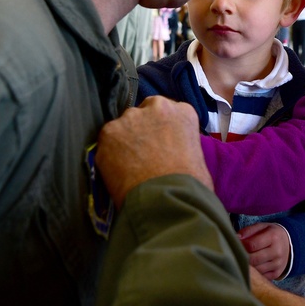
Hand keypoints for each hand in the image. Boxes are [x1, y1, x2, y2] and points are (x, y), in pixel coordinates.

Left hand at [96, 96, 212, 208]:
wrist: (167, 198)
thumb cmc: (190, 185)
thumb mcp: (197, 157)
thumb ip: (182, 144)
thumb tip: (173, 153)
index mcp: (182, 111)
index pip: (167, 112)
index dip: (160, 129)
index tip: (159, 143)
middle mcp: (156, 107)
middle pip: (143, 114)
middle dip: (141, 130)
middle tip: (143, 154)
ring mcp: (131, 118)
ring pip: (123, 126)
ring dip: (124, 141)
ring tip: (128, 166)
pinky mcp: (109, 132)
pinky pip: (107, 142)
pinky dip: (109, 155)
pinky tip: (118, 172)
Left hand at [238, 222, 290, 279]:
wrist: (288, 244)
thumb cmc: (271, 234)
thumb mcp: (261, 227)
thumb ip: (248, 231)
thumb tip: (236, 238)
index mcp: (273, 237)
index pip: (252, 245)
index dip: (241, 245)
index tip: (236, 244)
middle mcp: (277, 251)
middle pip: (253, 259)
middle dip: (243, 257)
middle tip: (238, 253)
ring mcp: (278, 264)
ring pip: (257, 269)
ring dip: (248, 266)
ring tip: (244, 259)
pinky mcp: (277, 273)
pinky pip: (261, 276)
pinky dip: (255, 273)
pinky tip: (253, 267)